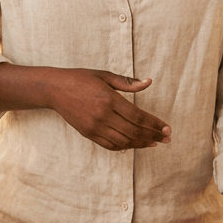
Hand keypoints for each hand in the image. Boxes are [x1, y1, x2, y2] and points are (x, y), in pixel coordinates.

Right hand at [44, 68, 170, 149]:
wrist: (55, 89)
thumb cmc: (81, 78)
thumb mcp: (104, 75)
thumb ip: (127, 82)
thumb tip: (149, 82)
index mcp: (109, 99)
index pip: (138, 116)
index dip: (155, 124)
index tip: (167, 128)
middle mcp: (102, 115)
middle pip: (134, 131)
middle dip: (153, 136)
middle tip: (167, 138)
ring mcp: (94, 126)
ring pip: (123, 142)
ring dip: (141, 144)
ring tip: (153, 142)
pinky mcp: (88, 133)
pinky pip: (110, 145)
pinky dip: (124, 147)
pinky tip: (134, 144)